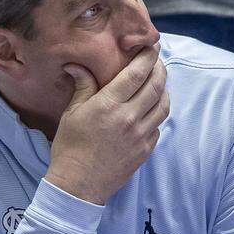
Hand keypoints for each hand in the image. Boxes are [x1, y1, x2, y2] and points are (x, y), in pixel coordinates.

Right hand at [46, 46, 168, 204]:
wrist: (76, 187)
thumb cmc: (70, 148)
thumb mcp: (72, 114)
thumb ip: (83, 86)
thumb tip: (77, 64)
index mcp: (109, 105)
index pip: (138, 73)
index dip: (148, 56)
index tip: (153, 46)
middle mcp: (129, 118)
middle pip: (156, 85)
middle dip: (160, 68)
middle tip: (157, 61)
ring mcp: (140, 135)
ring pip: (164, 104)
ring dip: (163, 90)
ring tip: (158, 83)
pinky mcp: (146, 149)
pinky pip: (159, 125)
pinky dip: (157, 113)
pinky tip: (151, 109)